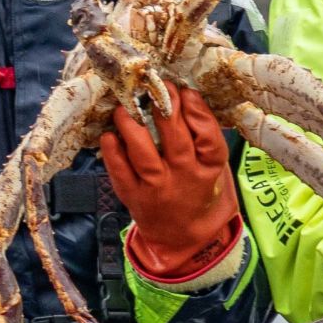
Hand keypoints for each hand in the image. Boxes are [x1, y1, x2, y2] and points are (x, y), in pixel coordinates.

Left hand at [102, 85, 241, 283]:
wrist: (182, 235)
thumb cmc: (198, 190)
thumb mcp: (213, 167)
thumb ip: (205, 137)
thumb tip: (186, 95)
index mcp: (210, 169)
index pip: (209, 138)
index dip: (198, 112)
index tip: (186, 91)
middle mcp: (185, 178)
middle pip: (177, 141)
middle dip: (165, 109)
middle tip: (154, 87)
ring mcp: (158, 189)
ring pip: (144, 155)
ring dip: (133, 127)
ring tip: (125, 107)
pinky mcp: (133, 196)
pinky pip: (121, 172)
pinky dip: (112, 152)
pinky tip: (109, 135)